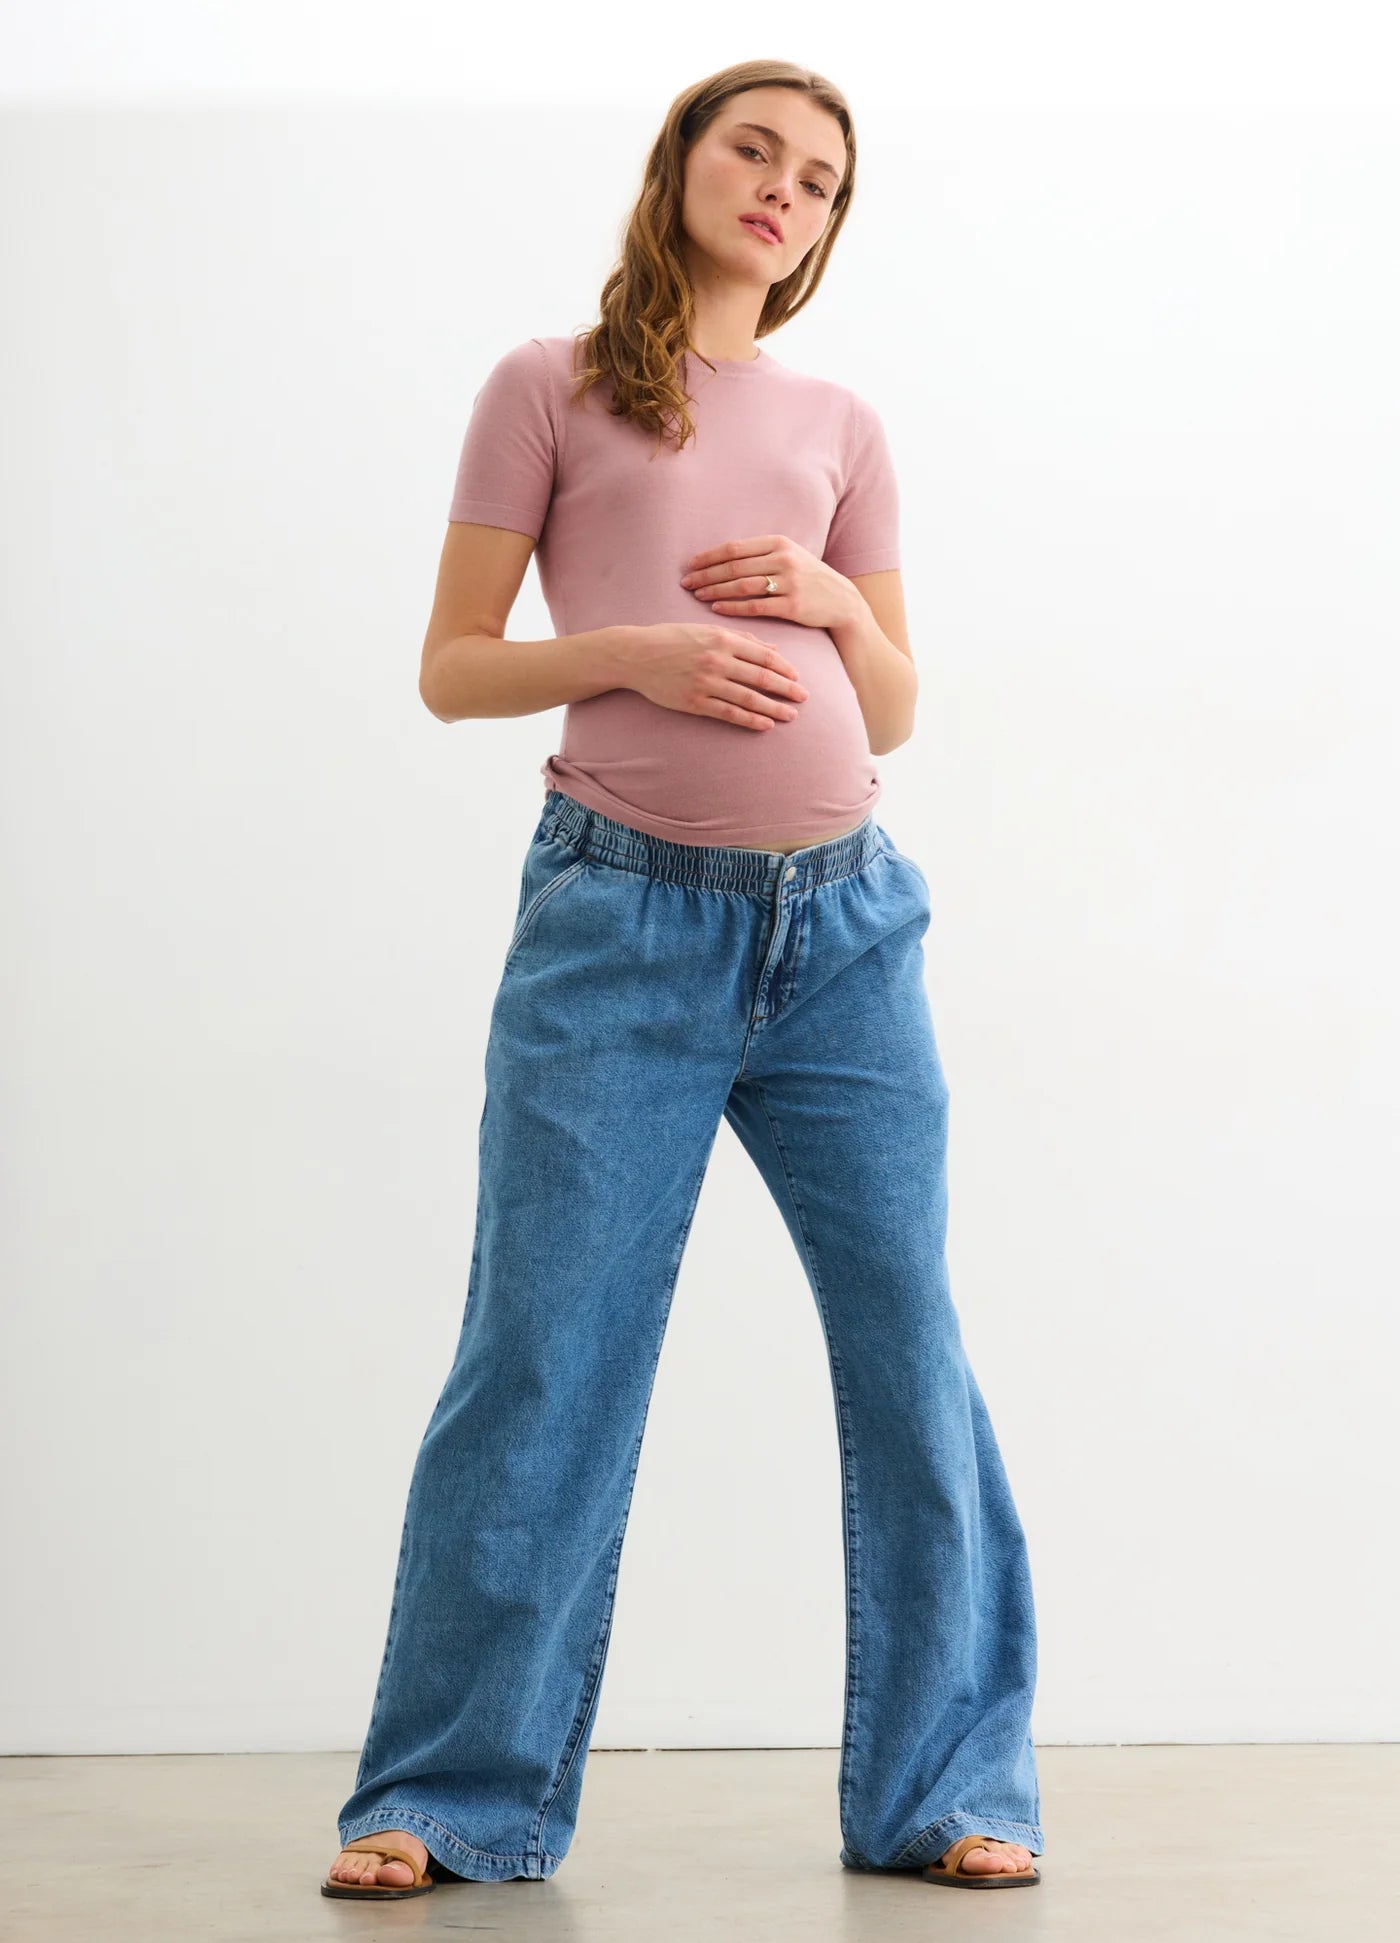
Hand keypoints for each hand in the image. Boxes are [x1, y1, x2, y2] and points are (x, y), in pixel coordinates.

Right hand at [610, 623, 807, 731]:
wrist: (636, 655)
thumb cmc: (672, 638)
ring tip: (790, 715)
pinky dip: (750, 720)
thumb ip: (740, 638)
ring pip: (749, 698)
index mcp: (722, 638)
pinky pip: (729, 713)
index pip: (763, 655)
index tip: (798, 678)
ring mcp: (706, 683)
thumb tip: (772, 646)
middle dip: (786, 689)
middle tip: (804, 698)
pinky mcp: (695, 702)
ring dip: (773, 708)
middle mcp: (717, 660)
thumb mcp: (707, 629)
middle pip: (761, 677)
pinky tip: (765, 726)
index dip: (784, 668)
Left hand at [679, 534, 861, 630]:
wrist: (841, 601)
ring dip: (715, 591)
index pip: (735, 548)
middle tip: (686, 584)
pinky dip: (733, 607)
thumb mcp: (788, 556)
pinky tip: (716, 609)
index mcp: (779, 542)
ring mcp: (789, 582)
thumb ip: (759, 554)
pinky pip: (755, 606)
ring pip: (742, 586)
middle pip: (734, 567)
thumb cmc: (807, 578)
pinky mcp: (793, 605)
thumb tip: (721, 557)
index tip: (690, 566)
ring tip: (697, 596)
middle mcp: (784, 559)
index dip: (709, 557)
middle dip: (706, 575)